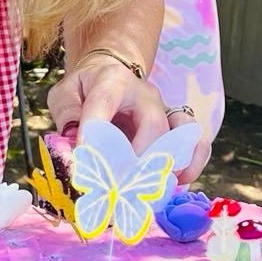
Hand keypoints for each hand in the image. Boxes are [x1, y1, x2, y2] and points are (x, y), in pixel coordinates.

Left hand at [49, 60, 211, 182]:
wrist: (110, 73)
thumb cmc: (86, 88)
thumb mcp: (65, 94)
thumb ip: (67, 115)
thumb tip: (75, 145)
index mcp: (112, 82)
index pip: (104, 105)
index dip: (94, 134)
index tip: (83, 162)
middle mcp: (146, 95)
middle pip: (153, 124)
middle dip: (138, 160)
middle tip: (119, 186)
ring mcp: (165, 110)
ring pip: (183, 131)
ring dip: (172, 162)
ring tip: (156, 186)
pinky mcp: (176, 126)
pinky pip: (196, 142)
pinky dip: (193, 163)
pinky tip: (179, 182)